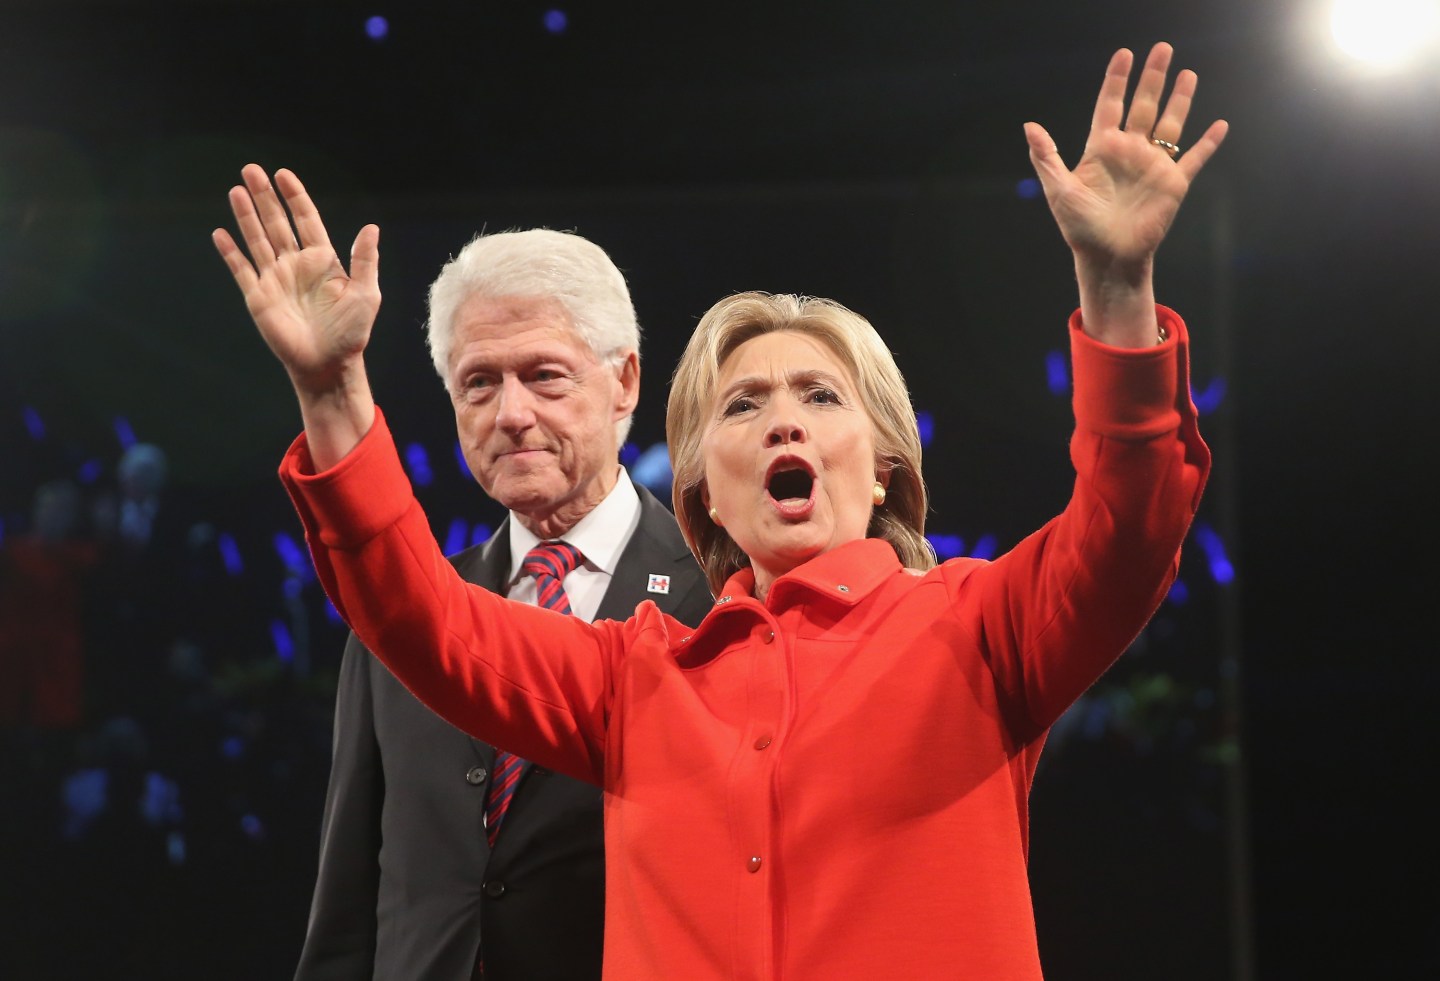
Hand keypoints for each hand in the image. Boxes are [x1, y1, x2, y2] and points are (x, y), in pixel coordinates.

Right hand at [212, 165, 380, 394]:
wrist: (328, 365)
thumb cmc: (351, 332)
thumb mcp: (366, 294)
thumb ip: (366, 260)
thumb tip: (371, 227)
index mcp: (322, 260)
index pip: (306, 219)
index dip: (295, 196)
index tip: (283, 174)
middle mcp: (296, 264)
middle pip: (276, 222)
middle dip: (264, 196)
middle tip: (250, 169)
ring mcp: (275, 278)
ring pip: (257, 239)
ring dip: (246, 215)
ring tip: (236, 189)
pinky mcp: (259, 296)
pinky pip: (242, 269)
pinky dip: (231, 252)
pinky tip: (220, 232)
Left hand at [1025, 42, 1227, 271]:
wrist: (1107, 257)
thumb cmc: (1080, 228)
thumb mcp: (1059, 191)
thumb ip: (1046, 157)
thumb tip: (1029, 126)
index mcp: (1101, 149)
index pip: (1109, 105)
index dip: (1116, 80)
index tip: (1124, 54)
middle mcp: (1129, 151)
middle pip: (1143, 105)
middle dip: (1153, 78)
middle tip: (1162, 48)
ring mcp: (1152, 165)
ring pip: (1170, 124)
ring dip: (1180, 99)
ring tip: (1188, 73)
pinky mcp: (1173, 184)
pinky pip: (1194, 158)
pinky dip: (1208, 143)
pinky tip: (1220, 125)